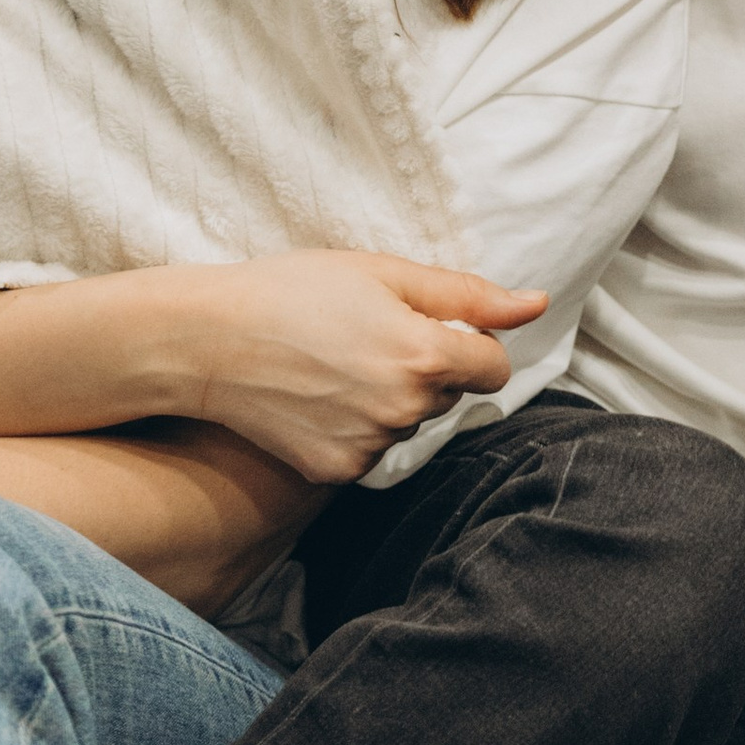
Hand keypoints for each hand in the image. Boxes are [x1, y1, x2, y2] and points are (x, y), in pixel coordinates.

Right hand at [159, 254, 545, 480]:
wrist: (207, 339)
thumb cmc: (294, 291)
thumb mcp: (384, 273)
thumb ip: (467, 294)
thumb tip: (537, 305)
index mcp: (425, 357)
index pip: (494, 368)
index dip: (471, 343)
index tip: (432, 328)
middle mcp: (404, 410)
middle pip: (449, 394)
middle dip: (426, 368)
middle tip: (365, 336)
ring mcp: (369, 446)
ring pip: (410, 422)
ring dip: (392, 399)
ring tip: (335, 364)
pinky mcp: (336, 471)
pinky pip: (372, 449)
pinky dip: (356, 426)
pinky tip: (318, 397)